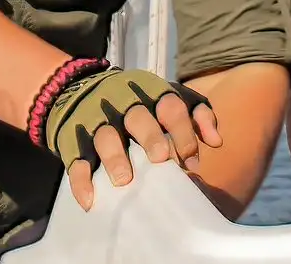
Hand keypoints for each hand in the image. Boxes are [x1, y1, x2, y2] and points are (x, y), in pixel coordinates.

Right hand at [42, 68, 221, 210]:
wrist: (74, 89)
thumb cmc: (137, 103)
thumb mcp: (166, 97)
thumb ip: (196, 114)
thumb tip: (217, 141)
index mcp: (149, 91)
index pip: (170, 104)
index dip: (183, 131)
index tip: (191, 160)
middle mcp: (122, 102)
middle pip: (137, 116)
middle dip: (150, 136)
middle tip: (160, 159)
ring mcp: (95, 120)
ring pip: (105, 136)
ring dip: (114, 157)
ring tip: (123, 181)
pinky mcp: (73, 139)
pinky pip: (76, 159)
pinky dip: (81, 180)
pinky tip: (91, 201)